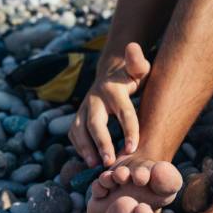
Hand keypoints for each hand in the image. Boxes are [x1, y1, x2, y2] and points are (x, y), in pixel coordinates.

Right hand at [69, 42, 149, 166]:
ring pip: (80, 130)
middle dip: (102, 143)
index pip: (123, 112)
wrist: (111, 77)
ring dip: (86, 148)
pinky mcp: (78, 117)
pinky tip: (89, 161)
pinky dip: (79, 147)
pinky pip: (74, 133)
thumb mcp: (138, 70)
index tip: (133, 148)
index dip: (129, 130)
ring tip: (95, 165)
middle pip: (96, 123)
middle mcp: (95, 99)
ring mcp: (84, 108)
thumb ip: (138, 63)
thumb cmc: (131, 78)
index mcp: (114, 90)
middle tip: (110, 161)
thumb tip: (133, 47)